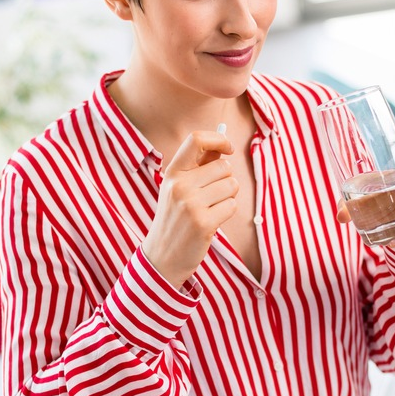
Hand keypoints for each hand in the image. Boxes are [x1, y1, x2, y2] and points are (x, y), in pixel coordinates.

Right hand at [142, 130, 236, 288]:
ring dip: (228, 197)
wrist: (163, 256)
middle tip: (212, 196)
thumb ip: (198, 167)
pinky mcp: (204, 223)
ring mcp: (191, 205)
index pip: (197, 139)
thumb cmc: (176, 218)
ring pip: (232, 185)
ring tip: (211, 209)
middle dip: (225, 179)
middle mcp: (180, 186)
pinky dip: (227, 212)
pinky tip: (212, 221)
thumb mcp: (178, 189)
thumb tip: (223, 148)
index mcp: (172, 173)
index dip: (219, 139)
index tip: (228, 149)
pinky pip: (232, 205)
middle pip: (223, 166)